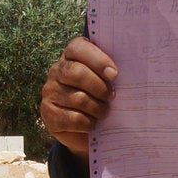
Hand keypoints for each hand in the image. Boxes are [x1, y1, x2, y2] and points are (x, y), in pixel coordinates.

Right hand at [41, 38, 117, 158]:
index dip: (98, 60)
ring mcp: (50, 92)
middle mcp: (57, 71)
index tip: (114, 74)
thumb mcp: (107, 81)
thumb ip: (112, 71)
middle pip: (77, 73)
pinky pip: (72, 119)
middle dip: (100, 87)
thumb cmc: (101, 97)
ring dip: (97, 108)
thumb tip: (128, 72)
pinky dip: (88, 123)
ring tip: (104, 112)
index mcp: (72, 56)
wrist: (84, 129)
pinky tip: (92, 124)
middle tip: (112, 96)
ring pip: (77, 98)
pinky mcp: (48, 114)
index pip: (78, 48)